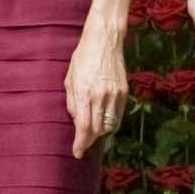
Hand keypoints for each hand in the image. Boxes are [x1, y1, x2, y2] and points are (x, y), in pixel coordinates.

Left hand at [64, 20, 129, 156]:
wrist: (104, 41)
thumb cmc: (83, 57)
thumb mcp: (69, 78)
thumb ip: (72, 101)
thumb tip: (76, 120)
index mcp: (84, 93)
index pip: (83, 127)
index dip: (80, 143)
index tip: (77, 152)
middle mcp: (100, 96)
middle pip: (97, 130)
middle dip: (89, 140)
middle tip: (83, 144)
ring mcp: (115, 95)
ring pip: (109, 125)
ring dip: (100, 132)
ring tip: (92, 132)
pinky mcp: (125, 92)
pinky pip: (118, 115)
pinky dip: (111, 122)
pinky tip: (104, 120)